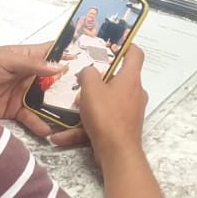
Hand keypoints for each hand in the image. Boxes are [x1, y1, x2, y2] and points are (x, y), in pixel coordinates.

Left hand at [0, 43, 82, 143]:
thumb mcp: (7, 60)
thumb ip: (33, 65)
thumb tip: (60, 67)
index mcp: (29, 56)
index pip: (54, 53)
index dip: (72, 55)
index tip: (94, 60)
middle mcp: (30, 74)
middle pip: (57, 80)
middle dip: (71, 87)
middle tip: (89, 96)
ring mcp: (24, 93)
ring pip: (48, 101)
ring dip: (59, 108)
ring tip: (74, 117)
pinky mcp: (15, 111)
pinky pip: (32, 117)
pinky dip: (40, 124)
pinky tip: (48, 130)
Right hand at [78, 43, 149, 158]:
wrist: (117, 153)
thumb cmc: (106, 115)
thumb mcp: (91, 89)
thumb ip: (87, 74)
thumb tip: (88, 71)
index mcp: (131, 79)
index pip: (135, 54)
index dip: (126, 46)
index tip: (113, 44)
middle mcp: (134, 93)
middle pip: (117, 79)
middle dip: (98, 80)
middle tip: (81, 81)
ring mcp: (130, 111)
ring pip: (106, 102)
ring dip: (87, 105)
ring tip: (69, 108)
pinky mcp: (122, 128)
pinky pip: (101, 122)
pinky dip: (83, 128)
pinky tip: (61, 136)